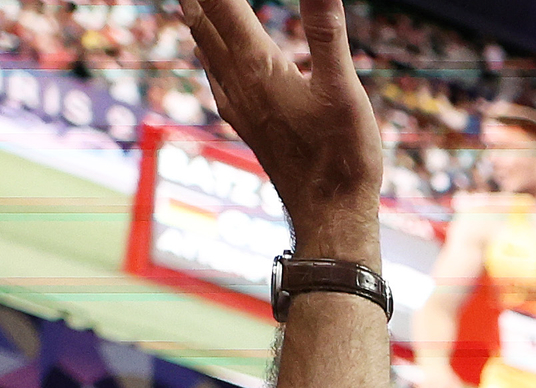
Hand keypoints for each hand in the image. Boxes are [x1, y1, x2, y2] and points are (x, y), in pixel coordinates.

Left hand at [172, 0, 383, 249]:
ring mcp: (238, 106)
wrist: (330, 218)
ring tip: (191, 1)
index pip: (223, 3)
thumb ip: (327, 32)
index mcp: (258, 66)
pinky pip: (216, 78)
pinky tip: (214, 59)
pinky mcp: (246, 125)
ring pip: (205, 49)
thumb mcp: (344, 89)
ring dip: (197, 19)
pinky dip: (209, 54)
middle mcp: (238, 82)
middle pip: (203, 22)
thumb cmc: (341, 158)